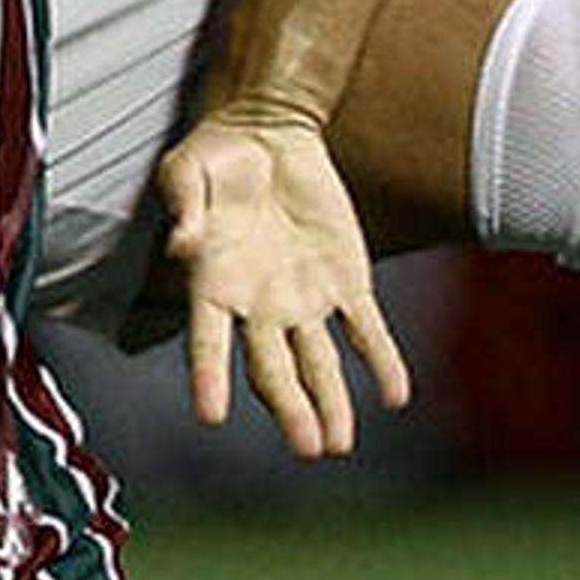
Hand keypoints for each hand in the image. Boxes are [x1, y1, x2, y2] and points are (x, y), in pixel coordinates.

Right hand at [153, 105, 411, 459]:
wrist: (268, 132)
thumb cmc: (216, 156)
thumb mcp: (187, 172)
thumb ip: (184, 207)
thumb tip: (183, 243)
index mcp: (213, 285)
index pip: (208, 342)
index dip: (209, 377)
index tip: (210, 416)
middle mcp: (259, 306)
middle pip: (273, 368)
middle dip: (290, 408)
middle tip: (306, 447)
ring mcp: (305, 298)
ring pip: (320, 362)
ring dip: (331, 402)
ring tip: (339, 444)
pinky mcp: (348, 280)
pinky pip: (367, 329)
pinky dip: (382, 361)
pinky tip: (396, 395)